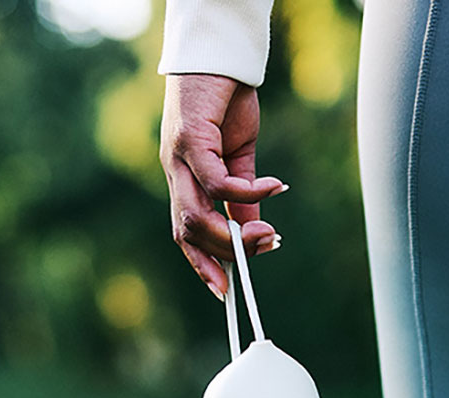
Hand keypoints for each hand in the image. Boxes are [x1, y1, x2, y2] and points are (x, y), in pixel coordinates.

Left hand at [159, 73, 286, 298]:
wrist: (219, 56)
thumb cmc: (225, 100)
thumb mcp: (238, 155)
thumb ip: (242, 192)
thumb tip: (251, 228)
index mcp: (182, 180)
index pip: (183, 234)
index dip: (200, 264)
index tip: (224, 290)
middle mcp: (173, 173)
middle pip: (187, 232)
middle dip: (225, 252)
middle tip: (265, 248)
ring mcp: (177, 158)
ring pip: (195, 215)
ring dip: (232, 232)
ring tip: (269, 233)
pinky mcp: (190, 140)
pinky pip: (216, 181)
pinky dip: (246, 191)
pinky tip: (275, 187)